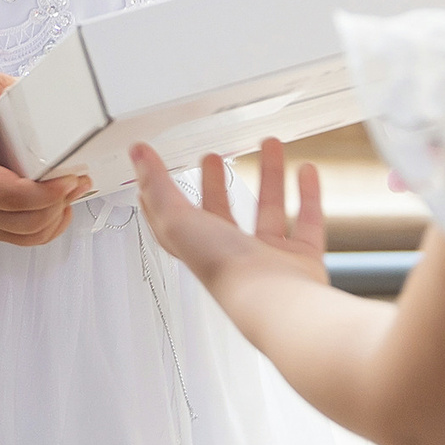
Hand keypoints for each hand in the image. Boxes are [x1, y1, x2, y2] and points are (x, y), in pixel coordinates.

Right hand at [0, 74, 89, 246]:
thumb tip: (28, 87)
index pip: (9, 196)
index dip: (45, 192)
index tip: (69, 175)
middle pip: (27, 220)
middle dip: (61, 200)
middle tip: (80, 174)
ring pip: (31, 235)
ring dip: (59, 213)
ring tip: (75, 185)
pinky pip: (27, 240)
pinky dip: (51, 227)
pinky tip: (62, 205)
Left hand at [134, 137, 328, 291]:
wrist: (275, 301)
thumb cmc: (225, 270)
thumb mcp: (178, 221)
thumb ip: (158, 186)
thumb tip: (136, 153)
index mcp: (197, 250)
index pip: (175, 221)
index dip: (166, 196)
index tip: (160, 170)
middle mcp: (231, 256)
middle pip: (221, 214)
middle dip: (216, 184)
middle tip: (215, 156)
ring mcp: (269, 260)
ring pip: (268, 211)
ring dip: (270, 177)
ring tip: (271, 144)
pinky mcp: (301, 260)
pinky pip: (306, 221)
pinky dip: (308, 195)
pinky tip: (307, 170)